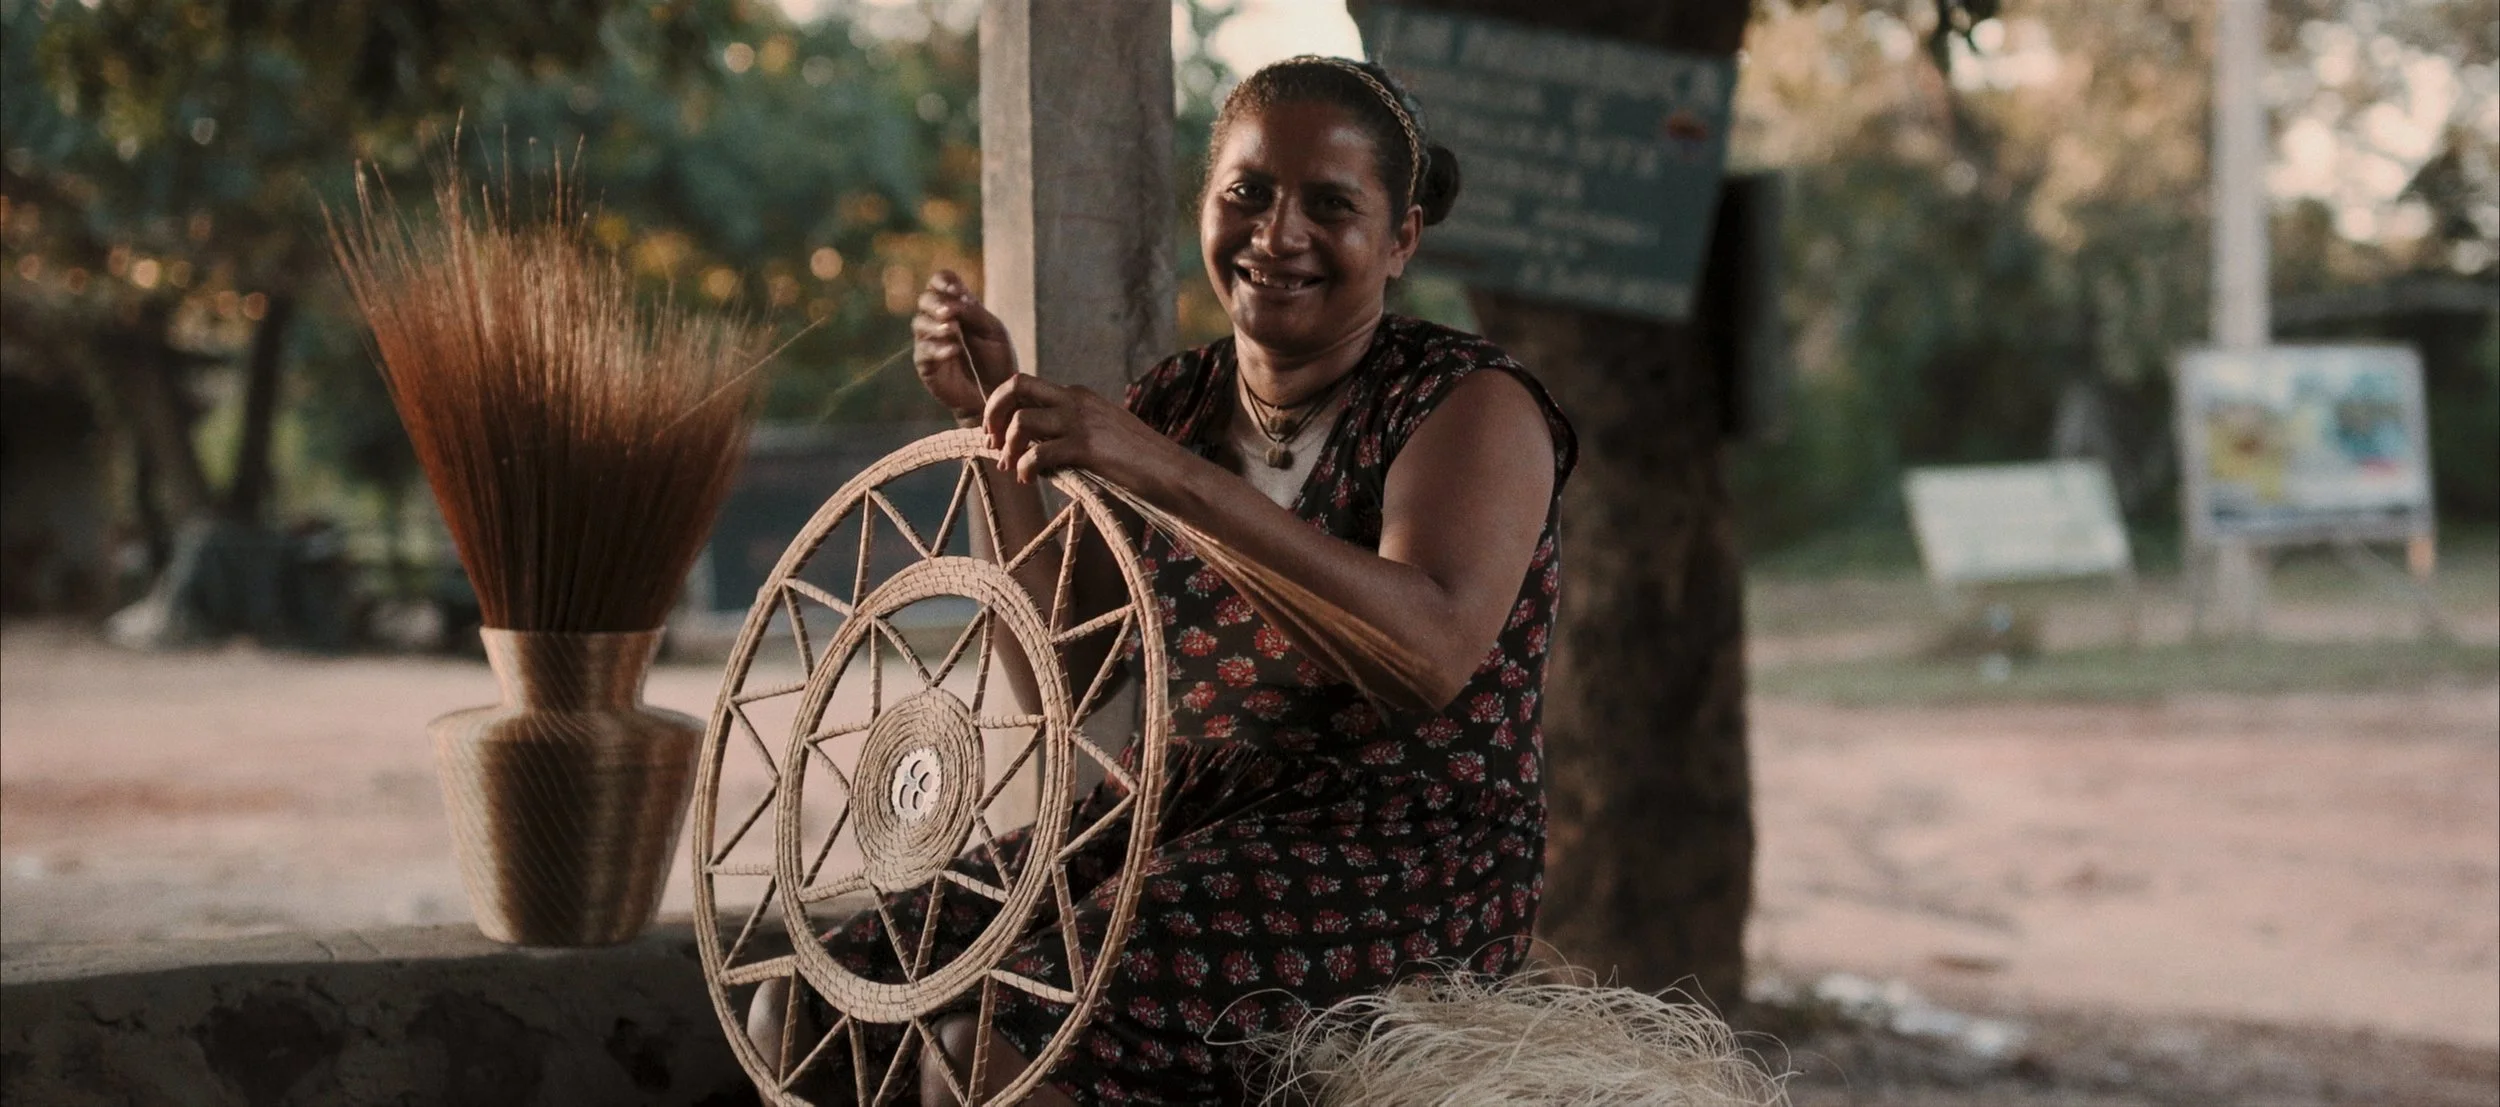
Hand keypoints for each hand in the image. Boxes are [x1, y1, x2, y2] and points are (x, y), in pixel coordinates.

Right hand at [911, 270, 1017, 424]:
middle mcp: (938, 321)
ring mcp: (929, 342)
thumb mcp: (993, 331)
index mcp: (956, 307)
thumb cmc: (997, 360)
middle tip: (951, 313)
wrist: (996, 394)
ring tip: (953, 331)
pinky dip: (938, 348)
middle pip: (925, 299)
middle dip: (937, 303)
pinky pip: (924, 352)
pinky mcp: (926, 365)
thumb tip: (955, 299)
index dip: (943, 281)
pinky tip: (954, 350)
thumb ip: (975, 313)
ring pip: (919, 323)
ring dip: (936, 324)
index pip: (939, 282)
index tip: (956, 290)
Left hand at [982, 373, 1181, 493]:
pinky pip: (1038, 453)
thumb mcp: (1101, 435)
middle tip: (990, 442)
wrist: (1173, 473)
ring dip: (1008, 447)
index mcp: (1078, 395)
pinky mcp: (1086, 447)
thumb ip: (1070, 432)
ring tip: (1012, 469)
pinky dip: (1025, 468)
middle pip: (1015, 385)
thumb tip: (1033, 447)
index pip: (1025, 385)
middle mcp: (1076, 399)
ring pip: (1021, 420)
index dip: (1001, 406)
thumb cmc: (1138, 461)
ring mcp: (1081, 421)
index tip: (996, 434)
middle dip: (993, 412)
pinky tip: (1029, 479)